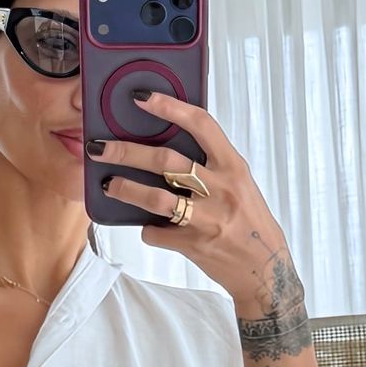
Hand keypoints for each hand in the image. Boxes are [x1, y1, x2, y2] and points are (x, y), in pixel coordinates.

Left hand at [90, 91, 292, 305]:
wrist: (264, 268)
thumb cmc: (250, 221)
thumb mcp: (239, 184)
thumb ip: (211, 166)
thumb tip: (170, 150)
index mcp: (233, 167)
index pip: (201, 125)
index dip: (169, 107)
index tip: (142, 98)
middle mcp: (220, 189)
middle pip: (165, 161)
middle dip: (126, 152)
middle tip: (100, 149)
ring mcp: (206, 219)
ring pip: (155, 198)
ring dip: (126, 189)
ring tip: (109, 185)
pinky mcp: (193, 245)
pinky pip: (157, 232)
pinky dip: (148, 228)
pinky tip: (148, 226)